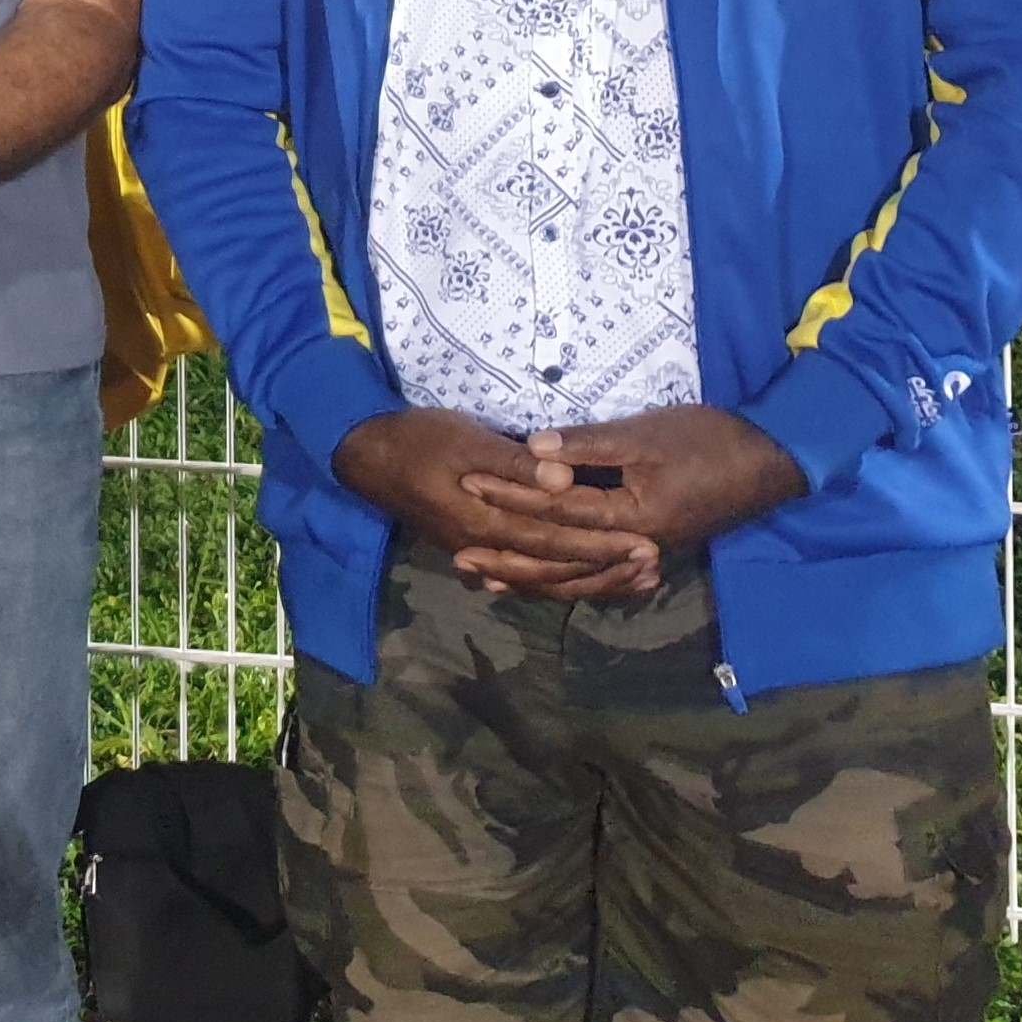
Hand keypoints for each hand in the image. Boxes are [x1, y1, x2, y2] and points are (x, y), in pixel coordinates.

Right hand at [332, 408, 659, 598]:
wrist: (367, 457)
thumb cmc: (418, 439)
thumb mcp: (466, 438)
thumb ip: (515, 463)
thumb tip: (564, 479)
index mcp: (487, 521)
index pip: (557, 539)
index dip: (603, 544)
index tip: (647, 544)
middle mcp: (486, 547)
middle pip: (556, 568)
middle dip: (607, 568)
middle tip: (655, 568)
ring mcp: (479, 552)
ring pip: (543, 579)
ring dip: (590, 580)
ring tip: (633, 580)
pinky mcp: (475, 548)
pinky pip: (524, 576)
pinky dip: (557, 582)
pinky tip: (580, 583)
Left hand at [463, 406, 808, 567]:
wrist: (770, 462)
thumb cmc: (708, 440)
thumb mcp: (645, 434)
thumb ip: (588, 445)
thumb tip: (531, 448)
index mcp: (631, 518)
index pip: (557, 510)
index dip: (511, 495)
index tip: (468, 483)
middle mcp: (635, 549)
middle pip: (562, 560)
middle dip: (510, 557)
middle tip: (460, 556)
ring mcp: (645, 555)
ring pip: (579, 578)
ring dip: (533, 580)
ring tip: (487, 581)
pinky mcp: (651, 552)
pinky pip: (600, 578)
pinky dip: (567, 581)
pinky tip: (541, 583)